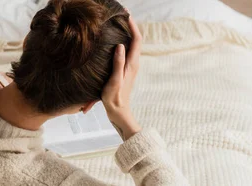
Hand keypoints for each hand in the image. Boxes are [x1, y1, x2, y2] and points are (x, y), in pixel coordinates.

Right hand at [102, 16, 141, 139]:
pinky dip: (123, 42)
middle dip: (131, 26)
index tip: (127, 16)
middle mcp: (133, 63)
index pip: (136, 41)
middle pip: (135, 40)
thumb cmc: (114, 97)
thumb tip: (120, 46)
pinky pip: (126, 51)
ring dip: (128, 34)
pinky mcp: (124, 70)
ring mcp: (129, 66)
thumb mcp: (115, 80)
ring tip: (119, 24)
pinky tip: (114, 41)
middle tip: (123, 15)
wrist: (118, 111)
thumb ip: (118, 63)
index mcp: (131, 64)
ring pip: (131, 45)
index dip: (133, 27)